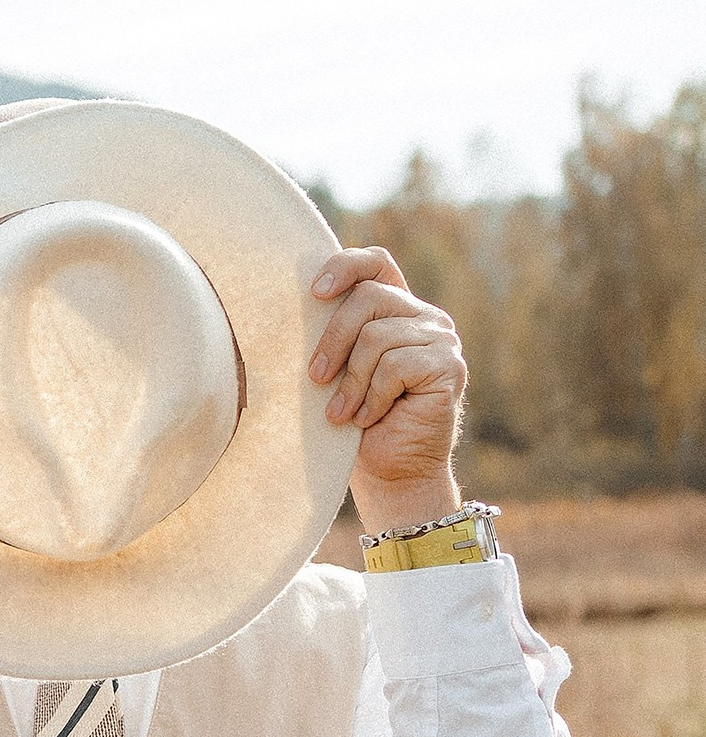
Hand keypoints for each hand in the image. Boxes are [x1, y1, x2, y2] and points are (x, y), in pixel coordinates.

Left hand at [308, 250, 467, 537]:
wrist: (390, 473)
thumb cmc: (353, 421)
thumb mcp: (335, 369)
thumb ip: (330, 332)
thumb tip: (287, 303)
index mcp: (396, 309)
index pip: (376, 262)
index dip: (345, 265)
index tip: (314, 292)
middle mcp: (424, 317)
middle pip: (369, 297)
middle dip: (332, 339)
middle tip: (315, 379)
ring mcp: (441, 339)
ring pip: (378, 337)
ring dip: (351, 381)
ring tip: (342, 413)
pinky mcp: (449, 366)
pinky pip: (395, 366)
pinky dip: (372, 397)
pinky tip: (368, 419)